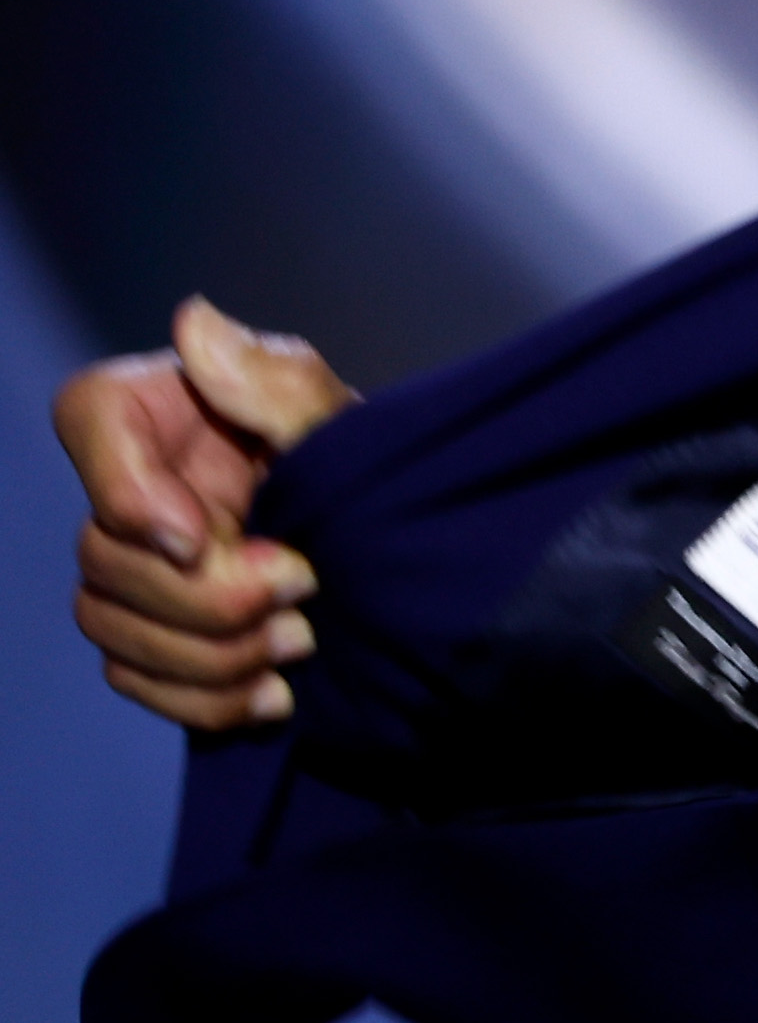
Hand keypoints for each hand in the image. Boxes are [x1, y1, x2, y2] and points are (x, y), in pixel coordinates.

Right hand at [54, 296, 357, 730]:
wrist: (403, 546)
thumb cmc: (372, 465)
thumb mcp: (341, 420)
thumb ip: (275, 383)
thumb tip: (196, 324)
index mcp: (167, 413)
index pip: (88, 415)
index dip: (125, 489)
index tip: (200, 534)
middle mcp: (137, 488)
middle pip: (100, 553)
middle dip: (204, 592)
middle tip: (302, 586)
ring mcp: (141, 567)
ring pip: (109, 625)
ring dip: (210, 652)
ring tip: (300, 641)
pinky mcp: (162, 634)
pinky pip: (135, 678)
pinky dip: (204, 699)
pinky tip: (275, 693)